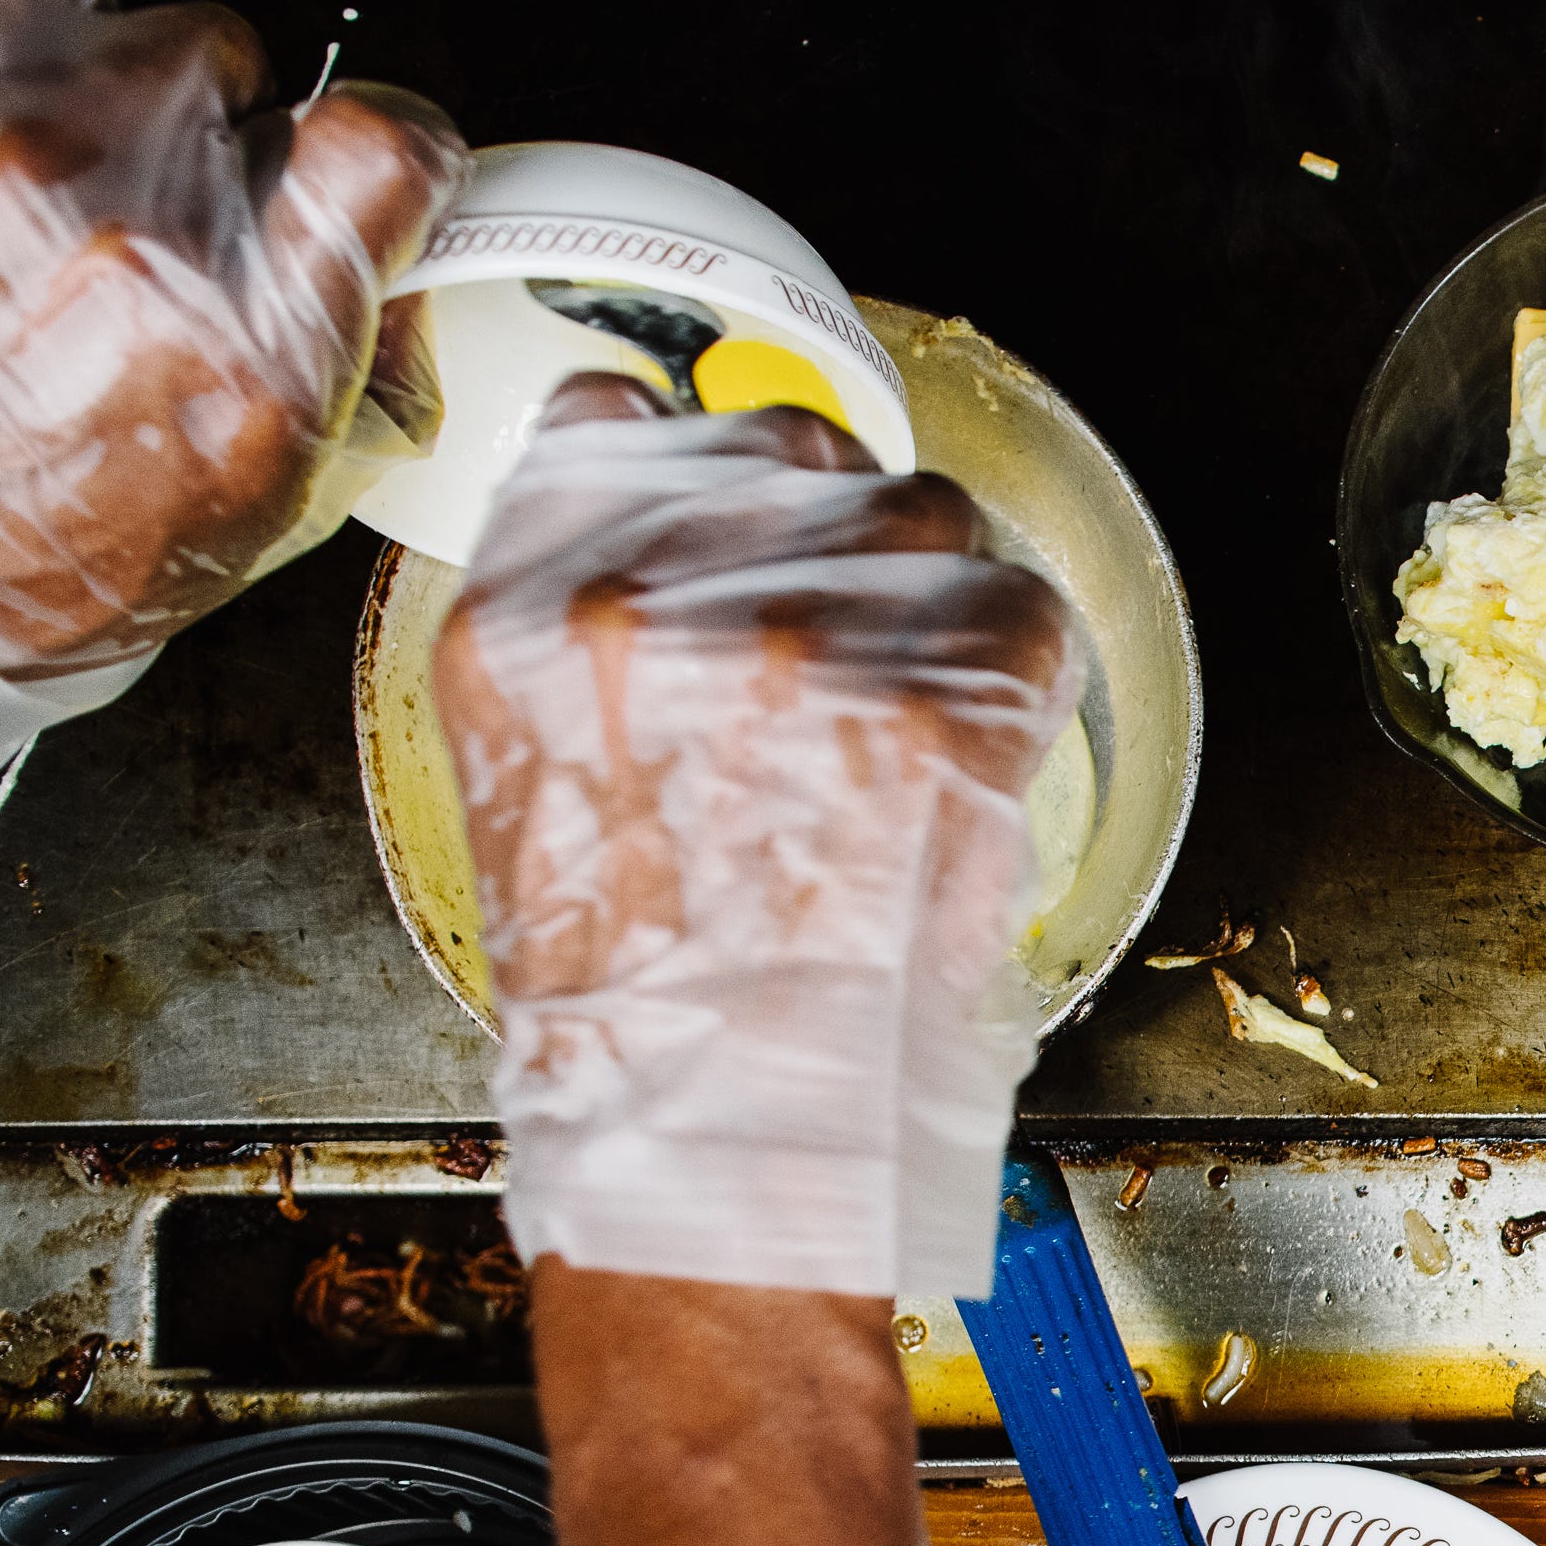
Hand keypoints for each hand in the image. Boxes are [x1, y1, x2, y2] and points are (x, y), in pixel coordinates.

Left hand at [0, 0, 463, 768]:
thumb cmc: (38, 553)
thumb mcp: (267, 505)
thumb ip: (354, 357)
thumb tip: (397, 258)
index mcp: (247, 352)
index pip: (386, 145)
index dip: (393, 157)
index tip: (371, 180)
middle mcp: (131, 237)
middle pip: (252, 80)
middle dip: (233, 147)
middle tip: (187, 228)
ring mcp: (7, 147)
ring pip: (144, 20)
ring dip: (134, 89)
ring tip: (89, 179)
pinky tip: (28, 75)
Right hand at [436, 376, 1078, 1303]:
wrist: (727, 1126)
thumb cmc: (640, 999)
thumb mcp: (536, 782)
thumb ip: (598, 638)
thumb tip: (701, 561)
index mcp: (524, 609)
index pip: (618, 418)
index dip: (702, 472)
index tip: (740, 524)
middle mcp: (650, 593)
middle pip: (795, 442)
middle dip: (834, 531)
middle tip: (848, 656)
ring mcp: (799, 635)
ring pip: (922, 511)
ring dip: (933, 598)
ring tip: (909, 722)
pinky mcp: (931, 695)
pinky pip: (1020, 609)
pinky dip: (1017, 675)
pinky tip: (971, 757)